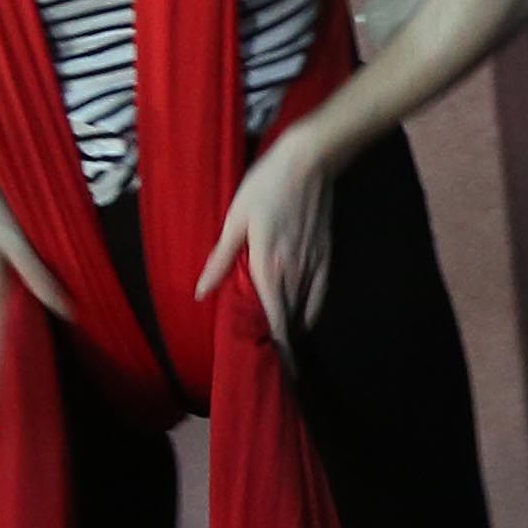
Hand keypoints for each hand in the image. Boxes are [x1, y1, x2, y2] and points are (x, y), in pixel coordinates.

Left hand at [195, 125, 339, 340]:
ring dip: (294, 327)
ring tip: (282, 341)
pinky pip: (321, 293)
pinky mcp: (326, 255)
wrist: (309, 161)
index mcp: (268, 267)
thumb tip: (201, 292)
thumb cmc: (265, 186)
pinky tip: (303, 315)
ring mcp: (313, 264)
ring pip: (306, 310)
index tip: (272, 366)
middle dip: (282, 342)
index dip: (276, 347)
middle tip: (272, 358)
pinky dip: (311, 310)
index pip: (275, 320)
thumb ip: (221, 259)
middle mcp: (294, 272)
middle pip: (290, 320)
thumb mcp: (235, 219)